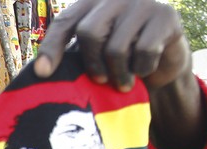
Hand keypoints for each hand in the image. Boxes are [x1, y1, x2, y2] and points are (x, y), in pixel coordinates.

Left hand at [33, 0, 190, 92]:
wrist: (165, 60)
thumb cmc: (120, 57)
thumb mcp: (93, 53)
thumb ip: (70, 54)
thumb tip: (40, 73)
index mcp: (90, 3)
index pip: (65, 22)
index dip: (51, 47)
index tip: (42, 73)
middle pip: (89, 32)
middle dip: (92, 63)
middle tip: (100, 80)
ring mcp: (141, 3)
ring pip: (117, 47)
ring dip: (119, 73)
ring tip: (122, 82)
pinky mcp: (165, 16)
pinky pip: (144, 51)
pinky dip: (142, 69)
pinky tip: (143, 70)